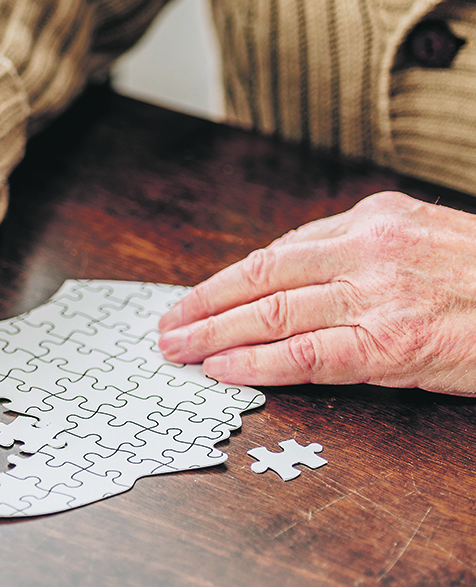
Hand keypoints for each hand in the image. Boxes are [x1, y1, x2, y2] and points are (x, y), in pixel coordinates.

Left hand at [157, 192, 475, 394]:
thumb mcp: (421, 238)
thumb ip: (357, 249)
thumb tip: (289, 273)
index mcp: (371, 218)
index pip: (276, 251)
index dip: (225, 280)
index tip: (192, 298)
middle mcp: (366, 249)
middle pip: (261, 277)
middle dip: (203, 304)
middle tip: (166, 326)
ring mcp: (378, 295)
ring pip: (272, 313)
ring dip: (214, 333)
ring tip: (178, 349)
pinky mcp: (393, 343)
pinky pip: (308, 354)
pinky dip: (257, 362)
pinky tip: (224, 369)